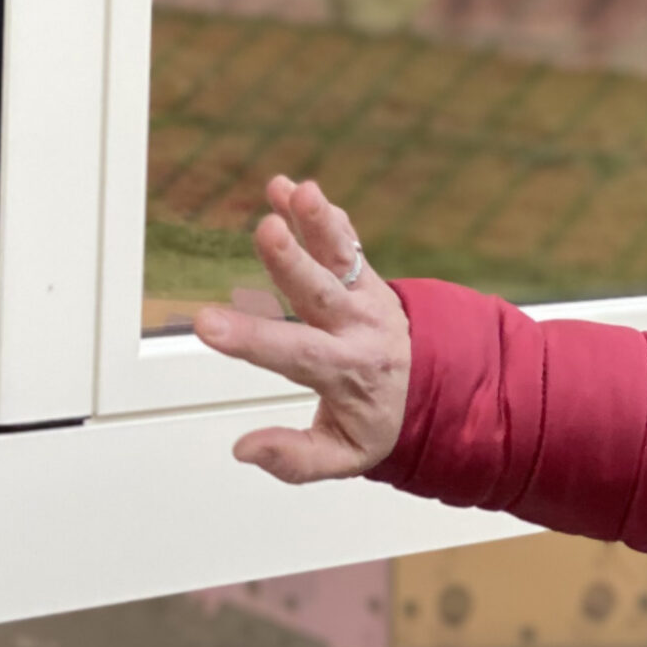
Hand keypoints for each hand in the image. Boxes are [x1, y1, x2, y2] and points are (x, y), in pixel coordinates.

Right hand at [193, 177, 409, 483]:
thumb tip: (244, 449)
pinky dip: (322, 215)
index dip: (250, 339)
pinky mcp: (364, 276)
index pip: (294, 354)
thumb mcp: (344, 457)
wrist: (440, 389)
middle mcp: (356, 329)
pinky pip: (345, 241)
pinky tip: (289, 189)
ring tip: (294, 191)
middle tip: (267, 233)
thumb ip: (294, 458)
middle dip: (291, 262)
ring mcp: (364, 297)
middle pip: (321, 293)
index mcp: (346, 372)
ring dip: (316, 222)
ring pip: (340, 257)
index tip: (207, 324)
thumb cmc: (380, 421)